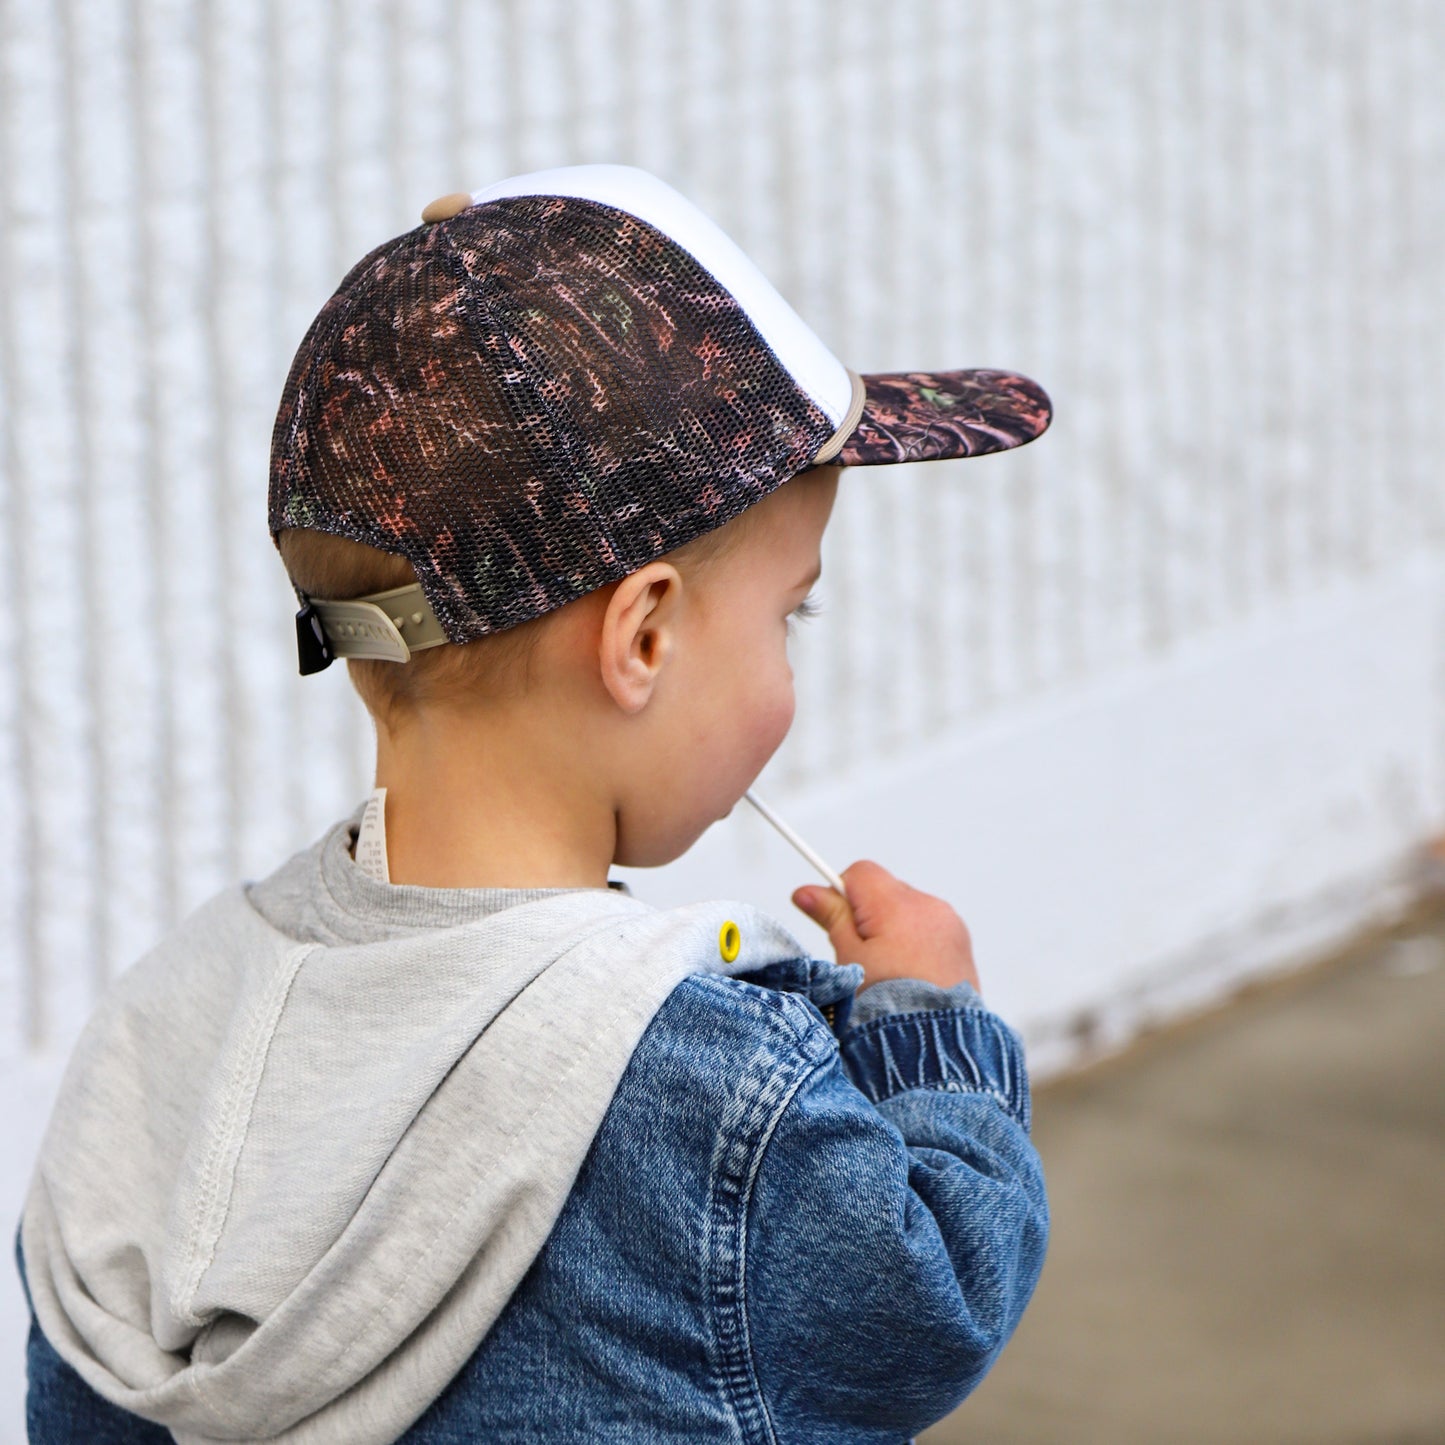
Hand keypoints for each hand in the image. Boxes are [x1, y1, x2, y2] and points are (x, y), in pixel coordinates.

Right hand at [792, 860, 980, 993]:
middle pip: (884, 890)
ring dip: (892, 926)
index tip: (833, 920)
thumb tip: (807, 892)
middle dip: (867, 913)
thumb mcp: (850, 958)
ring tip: (888, 967)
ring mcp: (949, 923)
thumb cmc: (889, 1006)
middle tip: (859, 953)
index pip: (860, 873)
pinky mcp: (960, 941)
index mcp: (898, 907)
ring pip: (906, 908)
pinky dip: (914, 939)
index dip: (840, 893)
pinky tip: (908, 971)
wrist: (935, 1043)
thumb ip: (831, 916)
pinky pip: (928, 925)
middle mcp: (929, 907)